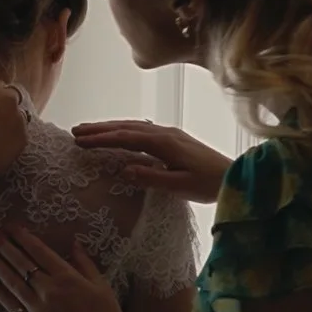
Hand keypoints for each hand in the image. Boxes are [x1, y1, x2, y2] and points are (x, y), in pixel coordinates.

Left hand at [0, 224, 131, 311]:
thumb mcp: (102, 287)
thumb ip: (85, 264)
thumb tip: (74, 244)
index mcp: (66, 277)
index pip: (39, 251)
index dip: (23, 237)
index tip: (11, 226)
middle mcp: (47, 290)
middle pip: (20, 264)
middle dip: (4, 246)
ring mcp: (36, 309)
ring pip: (11, 282)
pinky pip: (10, 306)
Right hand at [72, 120, 231, 202]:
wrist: (235, 175)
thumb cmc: (209, 185)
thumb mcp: (179, 186)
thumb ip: (151, 178)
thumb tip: (123, 169)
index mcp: (165, 143)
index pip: (126, 138)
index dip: (102, 139)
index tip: (80, 141)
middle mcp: (166, 133)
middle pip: (127, 127)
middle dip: (100, 128)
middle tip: (75, 131)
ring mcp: (171, 133)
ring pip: (135, 126)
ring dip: (111, 127)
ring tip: (90, 131)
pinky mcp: (175, 138)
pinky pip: (143, 129)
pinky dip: (126, 129)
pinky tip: (120, 132)